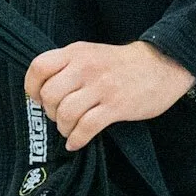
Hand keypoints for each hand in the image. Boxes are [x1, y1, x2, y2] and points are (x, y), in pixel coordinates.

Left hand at [24, 41, 195, 152]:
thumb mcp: (91, 53)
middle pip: (50, 95)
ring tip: (70, 130)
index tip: (39, 99)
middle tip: (60, 116)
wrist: (163, 64)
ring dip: (64, 128)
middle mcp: (85, 67)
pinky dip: (77, 139)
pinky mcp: (116, 106)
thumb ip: (68, 66)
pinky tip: (77, 142)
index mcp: (76, 52)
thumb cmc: (122, 63)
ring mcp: (101, 87)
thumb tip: (44, 93)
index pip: (38, 67)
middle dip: (51, 112)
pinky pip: (86, 128)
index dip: (32, 88)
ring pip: (66, 113)